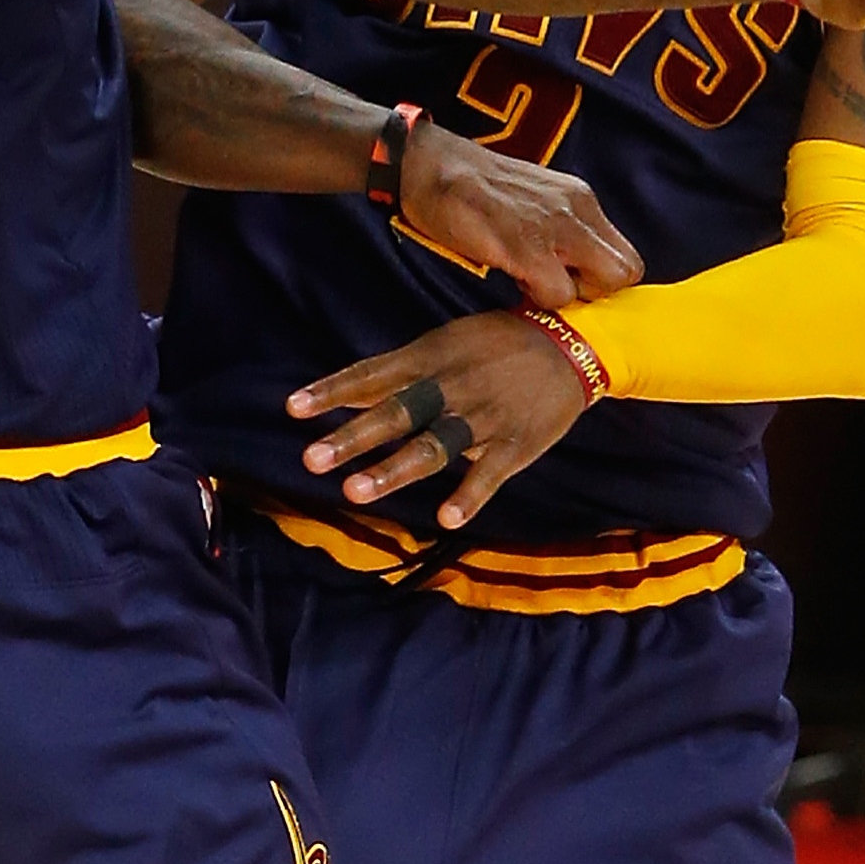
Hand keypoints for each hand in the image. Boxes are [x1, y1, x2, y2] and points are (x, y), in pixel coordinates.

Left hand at [288, 310, 591, 529]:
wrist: (572, 343)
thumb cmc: (495, 344)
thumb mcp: (443, 343)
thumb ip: (396, 371)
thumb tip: (344, 392)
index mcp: (429, 357)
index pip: (371, 375)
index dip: (332, 392)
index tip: (292, 408)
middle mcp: (451, 386)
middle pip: (395, 413)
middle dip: (352, 437)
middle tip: (310, 459)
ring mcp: (484, 417)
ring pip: (433, 446)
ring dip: (393, 470)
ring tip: (354, 491)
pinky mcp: (517, 444)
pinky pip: (490, 473)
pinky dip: (469, 496)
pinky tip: (446, 520)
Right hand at [396, 121, 641, 307]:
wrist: (427, 164)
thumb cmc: (471, 185)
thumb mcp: (531, 195)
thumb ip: (559, 223)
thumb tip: (573, 264)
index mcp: (579, 198)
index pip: (624, 253)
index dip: (601, 276)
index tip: (570, 277)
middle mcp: (576, 210)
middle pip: (625, 272)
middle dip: (594, 289)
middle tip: (555, 284)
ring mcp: (554, 228)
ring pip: (599, 286)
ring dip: (565, 295)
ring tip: (529, 281)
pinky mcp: (526, 248)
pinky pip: (558, 294)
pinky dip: (537, 298)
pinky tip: (510, 277)